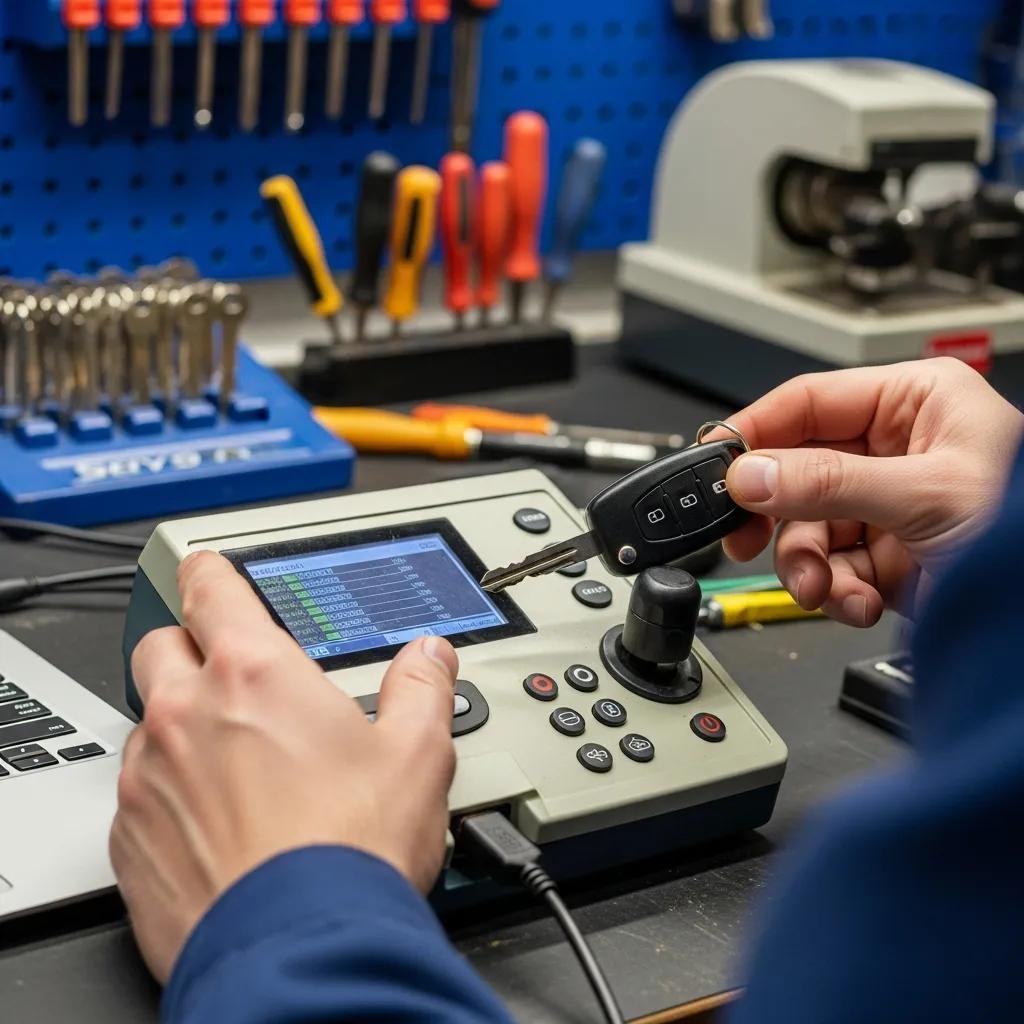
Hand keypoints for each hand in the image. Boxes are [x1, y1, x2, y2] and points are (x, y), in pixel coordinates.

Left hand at [111, 551, 459, 983]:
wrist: (302, 950)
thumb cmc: (349, 851)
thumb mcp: (416, 755)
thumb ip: (421, 690)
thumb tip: (429, 659)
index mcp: (254, 673)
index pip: (211, 588)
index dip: (211, 572)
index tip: (212, 572)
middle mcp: (187, 714)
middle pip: (161, 646)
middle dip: (191, 650)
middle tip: (234, 678)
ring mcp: (148, 777)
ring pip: (146, 724)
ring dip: (180, 729)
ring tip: (236, 767)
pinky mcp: (131, 840)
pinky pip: (136, 795)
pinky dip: (166, 794)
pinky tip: (216, 825)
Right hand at [719, 358, 1022, 626]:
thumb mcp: (923, 494)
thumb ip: (827, 482)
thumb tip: (751, 475)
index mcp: (912, 403)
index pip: (809, 403)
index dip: (756, 432)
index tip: (716, 464)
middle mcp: (894, 450)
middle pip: (796, 472)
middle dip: (777, 515)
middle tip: (742, 536)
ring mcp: (887, 506)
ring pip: (807, 527)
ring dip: (807, 565)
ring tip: (823, 587)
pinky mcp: (885, 556)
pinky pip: (830, 567)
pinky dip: (834, 592)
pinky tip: (857, 601)